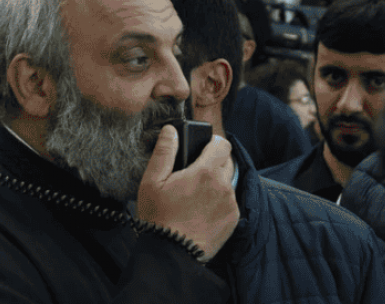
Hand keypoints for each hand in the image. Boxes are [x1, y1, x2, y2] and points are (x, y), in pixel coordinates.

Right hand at [136, 125, 238, 260]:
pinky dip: (219, 201)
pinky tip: (201, 209)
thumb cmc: (159, 217)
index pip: (222, 144)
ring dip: (216, 182)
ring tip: (195, 194)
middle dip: (213, 162)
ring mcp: (230, 204)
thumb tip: (171, 130)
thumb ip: (164, 151)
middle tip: (194, 173)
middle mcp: (223, 186)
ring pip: (227, 182)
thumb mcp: (152, 181)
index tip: (201, 149)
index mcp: (205, 172)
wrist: (171, 254)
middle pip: (227, 162)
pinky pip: (230, 201)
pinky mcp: (233, 220)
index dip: (212, 143)